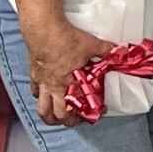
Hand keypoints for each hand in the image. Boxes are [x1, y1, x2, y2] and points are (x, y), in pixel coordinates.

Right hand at [22, 10, 101, 124]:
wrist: (43, 30)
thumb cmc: (66, 39)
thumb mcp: (91, 44)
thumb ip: (106, 51)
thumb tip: (119, 52)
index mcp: (70, 85)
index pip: (79, 109)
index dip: (89, 114)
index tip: (99, 111)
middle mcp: (54, 89)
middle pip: (57, 116)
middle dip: (67, 121)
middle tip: (75, 118)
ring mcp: (42, 84)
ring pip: (42, 109)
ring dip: (49, 116)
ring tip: (56, 116)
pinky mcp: (34, 75)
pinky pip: (35, 92)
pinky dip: (40, 96)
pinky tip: (46, 94)